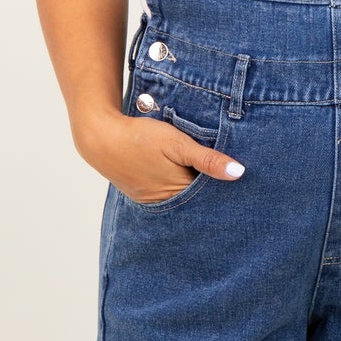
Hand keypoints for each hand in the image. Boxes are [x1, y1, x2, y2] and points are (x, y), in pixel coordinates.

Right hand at [90, 110, 245, 204]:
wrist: (100, 138)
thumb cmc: (140, 137)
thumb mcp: (177, 143)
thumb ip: (207, 159)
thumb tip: (239, 173)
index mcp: (180, 191)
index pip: (212, 198)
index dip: (225, 190)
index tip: (240, 184)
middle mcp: (167, 203)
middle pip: (197, 203)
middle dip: (211, 195)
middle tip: (228, 185)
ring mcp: (153, 201)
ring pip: (182, 202)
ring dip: (193, 193)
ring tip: (207, 183)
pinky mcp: (142, 196)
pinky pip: (167, 198)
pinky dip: (177, 192)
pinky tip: (183, 182)